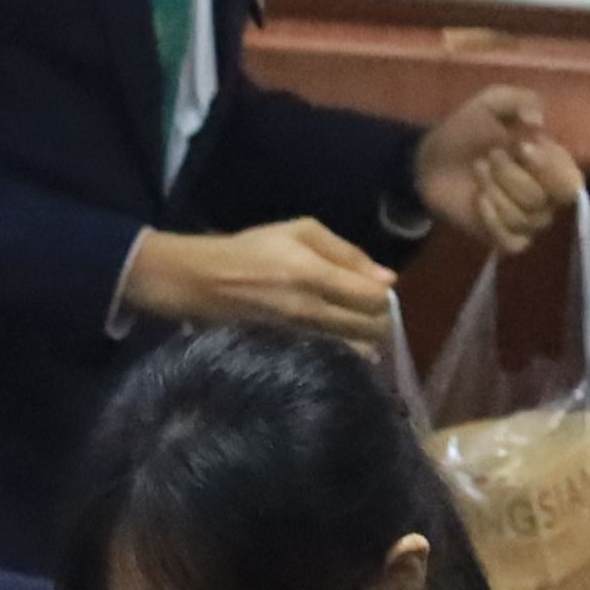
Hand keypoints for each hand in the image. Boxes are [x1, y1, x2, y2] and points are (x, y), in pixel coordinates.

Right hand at [121, 221, 397, 338]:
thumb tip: (387, 280)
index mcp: (314, 274)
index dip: (381, 294)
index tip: (370, 287)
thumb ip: (346, 252)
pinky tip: (341, 342)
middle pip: (371, 327)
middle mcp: (310, 309)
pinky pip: (336, 357)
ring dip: (365, 338)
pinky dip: (347, 352)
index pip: (374, 298)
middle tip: (366, 308)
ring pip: (358, 348)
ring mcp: (301, 335)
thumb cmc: (252, 249)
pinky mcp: (292, 350)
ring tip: (355, 325)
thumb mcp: (299, 231)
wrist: (201, 281)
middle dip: (377, 318)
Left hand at [413, 87, 574, 250]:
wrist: (428, 158)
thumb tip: (538, 121)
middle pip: (548, 199)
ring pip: (527, 217)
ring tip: (476, 169)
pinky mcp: (504, 238)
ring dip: (495, 190)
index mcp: (554, 167)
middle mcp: (547, 197)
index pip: (571, 180)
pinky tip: (478, 200)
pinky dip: (493, 220)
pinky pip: (512, 241)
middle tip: (490, 156)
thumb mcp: (492, 102)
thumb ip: (521, 100)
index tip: (520, 145)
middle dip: (514, 175)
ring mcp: (528, 220)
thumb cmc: (467, 130)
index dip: (548, 165)